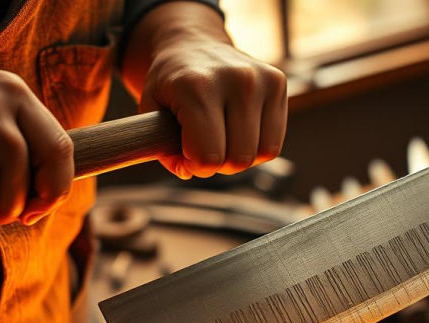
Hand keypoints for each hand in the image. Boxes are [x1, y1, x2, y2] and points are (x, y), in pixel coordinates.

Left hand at [123, 3, 287, 179]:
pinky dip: (257, 148)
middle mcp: (235, 79)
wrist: (193, 44)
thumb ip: (161, 148)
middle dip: (219, 164)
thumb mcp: (151, 111)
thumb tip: (189, 171)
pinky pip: (274, 143)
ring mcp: (261, 79)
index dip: (195, 166)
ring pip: (261, 154)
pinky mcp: (278, 82)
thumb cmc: (171, 84)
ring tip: (224, 138)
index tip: (186, 154)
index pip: (208, 155)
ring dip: (240, 157)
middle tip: (205, 146)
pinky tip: (241, 131)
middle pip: (238, 159)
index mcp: (196, 86)